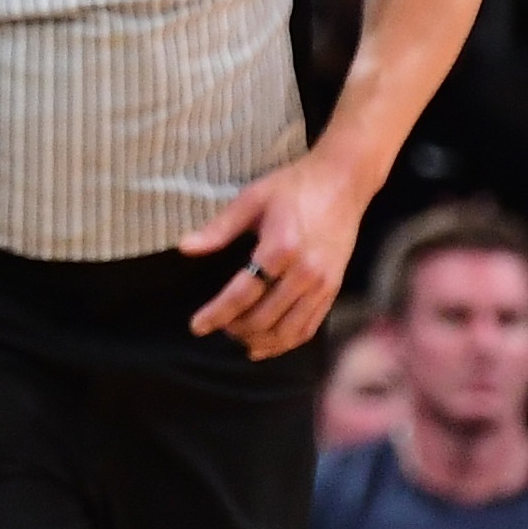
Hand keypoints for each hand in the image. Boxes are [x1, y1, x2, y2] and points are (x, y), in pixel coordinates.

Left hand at [182, 151, 366, 355]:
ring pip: (287, 331)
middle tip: (216, 325)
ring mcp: (323, 284)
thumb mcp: (251, 199)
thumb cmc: (293, 187)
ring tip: (237, 336)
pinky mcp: (333, 289)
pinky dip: (285, 343)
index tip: (197, 326)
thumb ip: (219, 228)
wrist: (343, 183)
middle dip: (235, 328)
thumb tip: (185, 248)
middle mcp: (305, 272)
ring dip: (258, 340)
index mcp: (281, 247)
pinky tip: (264, 346)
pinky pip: (309, 328)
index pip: (243, 293)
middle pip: (264, 317)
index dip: (217, 313)